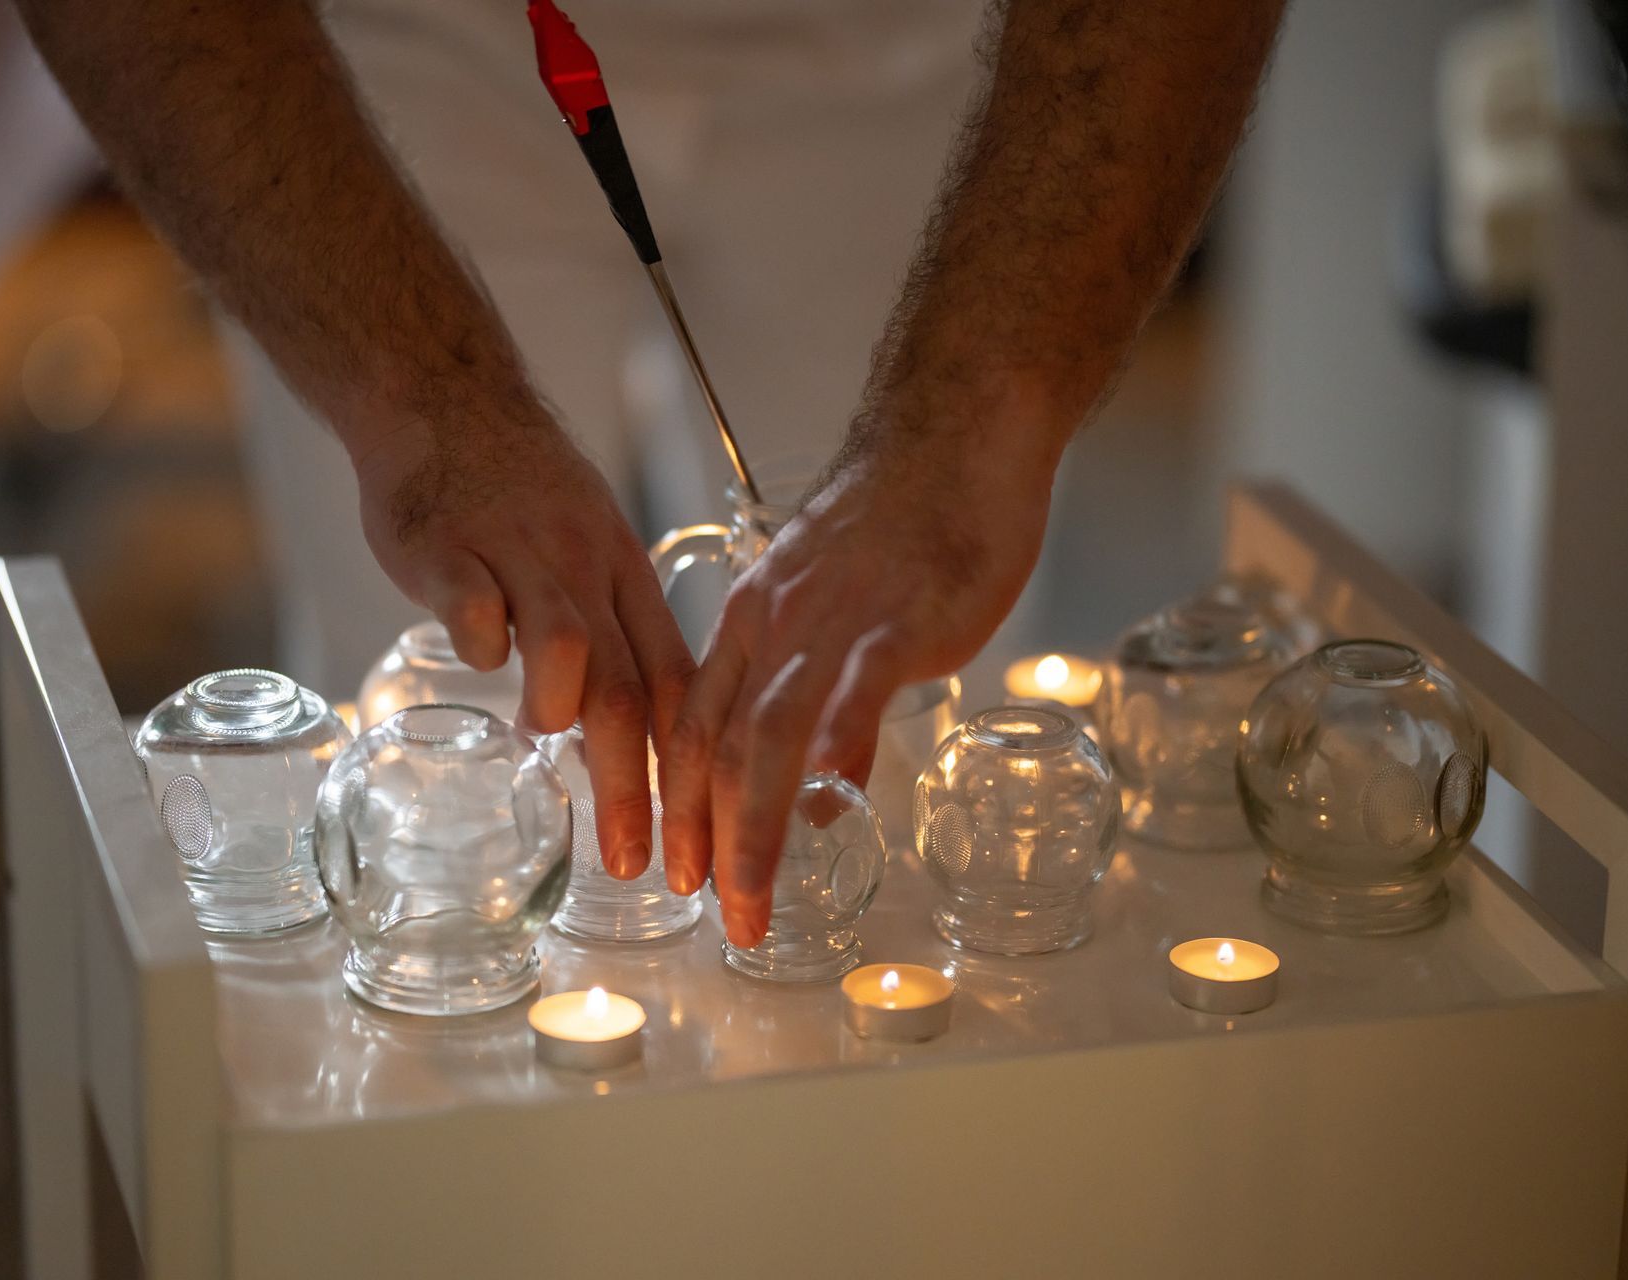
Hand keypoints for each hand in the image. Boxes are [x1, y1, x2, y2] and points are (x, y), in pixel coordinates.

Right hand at [352, 394, 695, 880]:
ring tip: (541, 742)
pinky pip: (473, 605)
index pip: (679, 691)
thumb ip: (601, 641)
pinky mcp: (448, 547)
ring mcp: (518, 558)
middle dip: (636, 790)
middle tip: (637, 865)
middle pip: (629, 693)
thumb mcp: (590, 553)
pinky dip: (480, 642)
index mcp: (626, 582)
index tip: (699, 856)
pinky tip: (475, 659)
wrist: (446, 396)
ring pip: (568, 647)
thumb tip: (600, 739)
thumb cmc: (519, 491)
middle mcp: (585, 573)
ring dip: (562, 710)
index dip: (694, 780)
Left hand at [660, 439, 1055, 944]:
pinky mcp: (897, 621)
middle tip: (707, 908)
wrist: (951, 440)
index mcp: (751, 622)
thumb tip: (822, 785)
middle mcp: (774, 625)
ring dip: (754, 826)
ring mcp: (832, 623)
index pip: (693, 725)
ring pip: (770, 734)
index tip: (676, 869)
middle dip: (705, 835)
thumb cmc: (900, 527)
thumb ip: (820, 694)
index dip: (679, 804)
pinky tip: (833, 800)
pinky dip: (836, 746)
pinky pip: (855, 690)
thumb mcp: (834, 610)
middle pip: (718, 742)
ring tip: (751, 897)